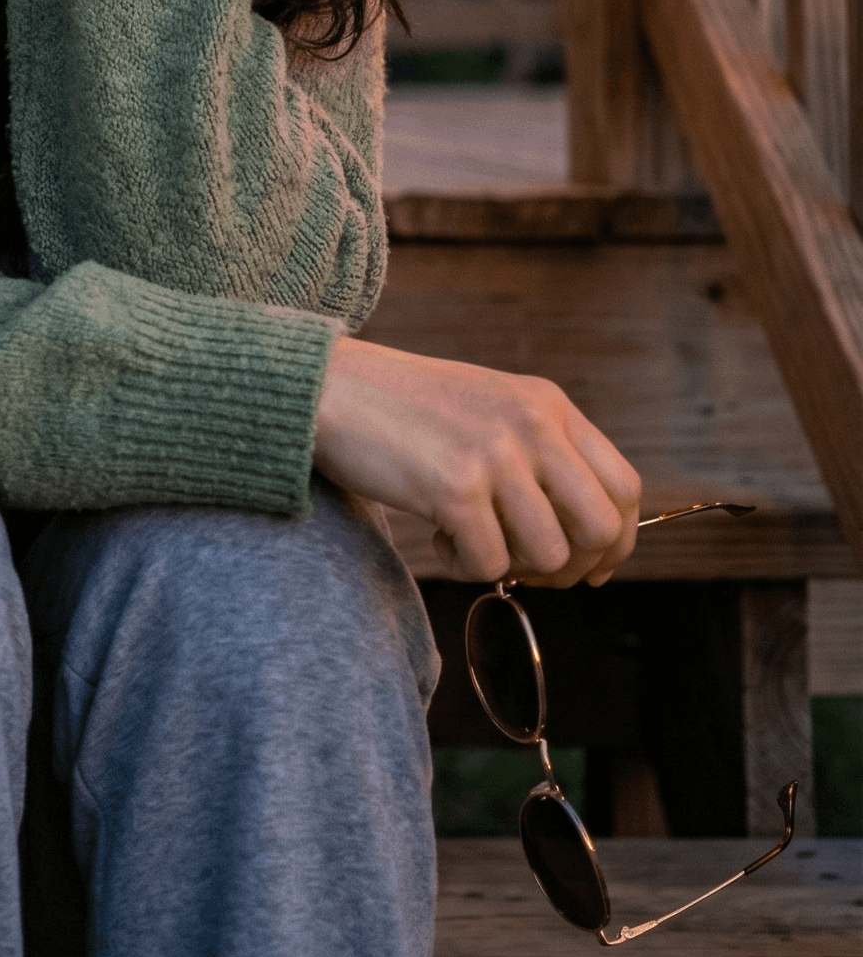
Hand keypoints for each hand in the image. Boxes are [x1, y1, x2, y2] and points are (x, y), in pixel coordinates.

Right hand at [312, 334, 641, 585]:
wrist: (332, 387)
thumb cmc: (407, 408)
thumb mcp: (492, 408)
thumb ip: (541, 452)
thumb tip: (588, 536)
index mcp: (548, 404)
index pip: (624, 487)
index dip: (617, 542)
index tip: (590, 566)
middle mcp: (532, 424)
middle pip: (601, 528)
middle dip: (573, 568)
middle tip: (529, 569)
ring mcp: (495, 454)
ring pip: (549, 554)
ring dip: (513, 568)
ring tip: (470, 543)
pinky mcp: (454, 487)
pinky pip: (489, 563)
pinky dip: (464, 567)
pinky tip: (435, 537)